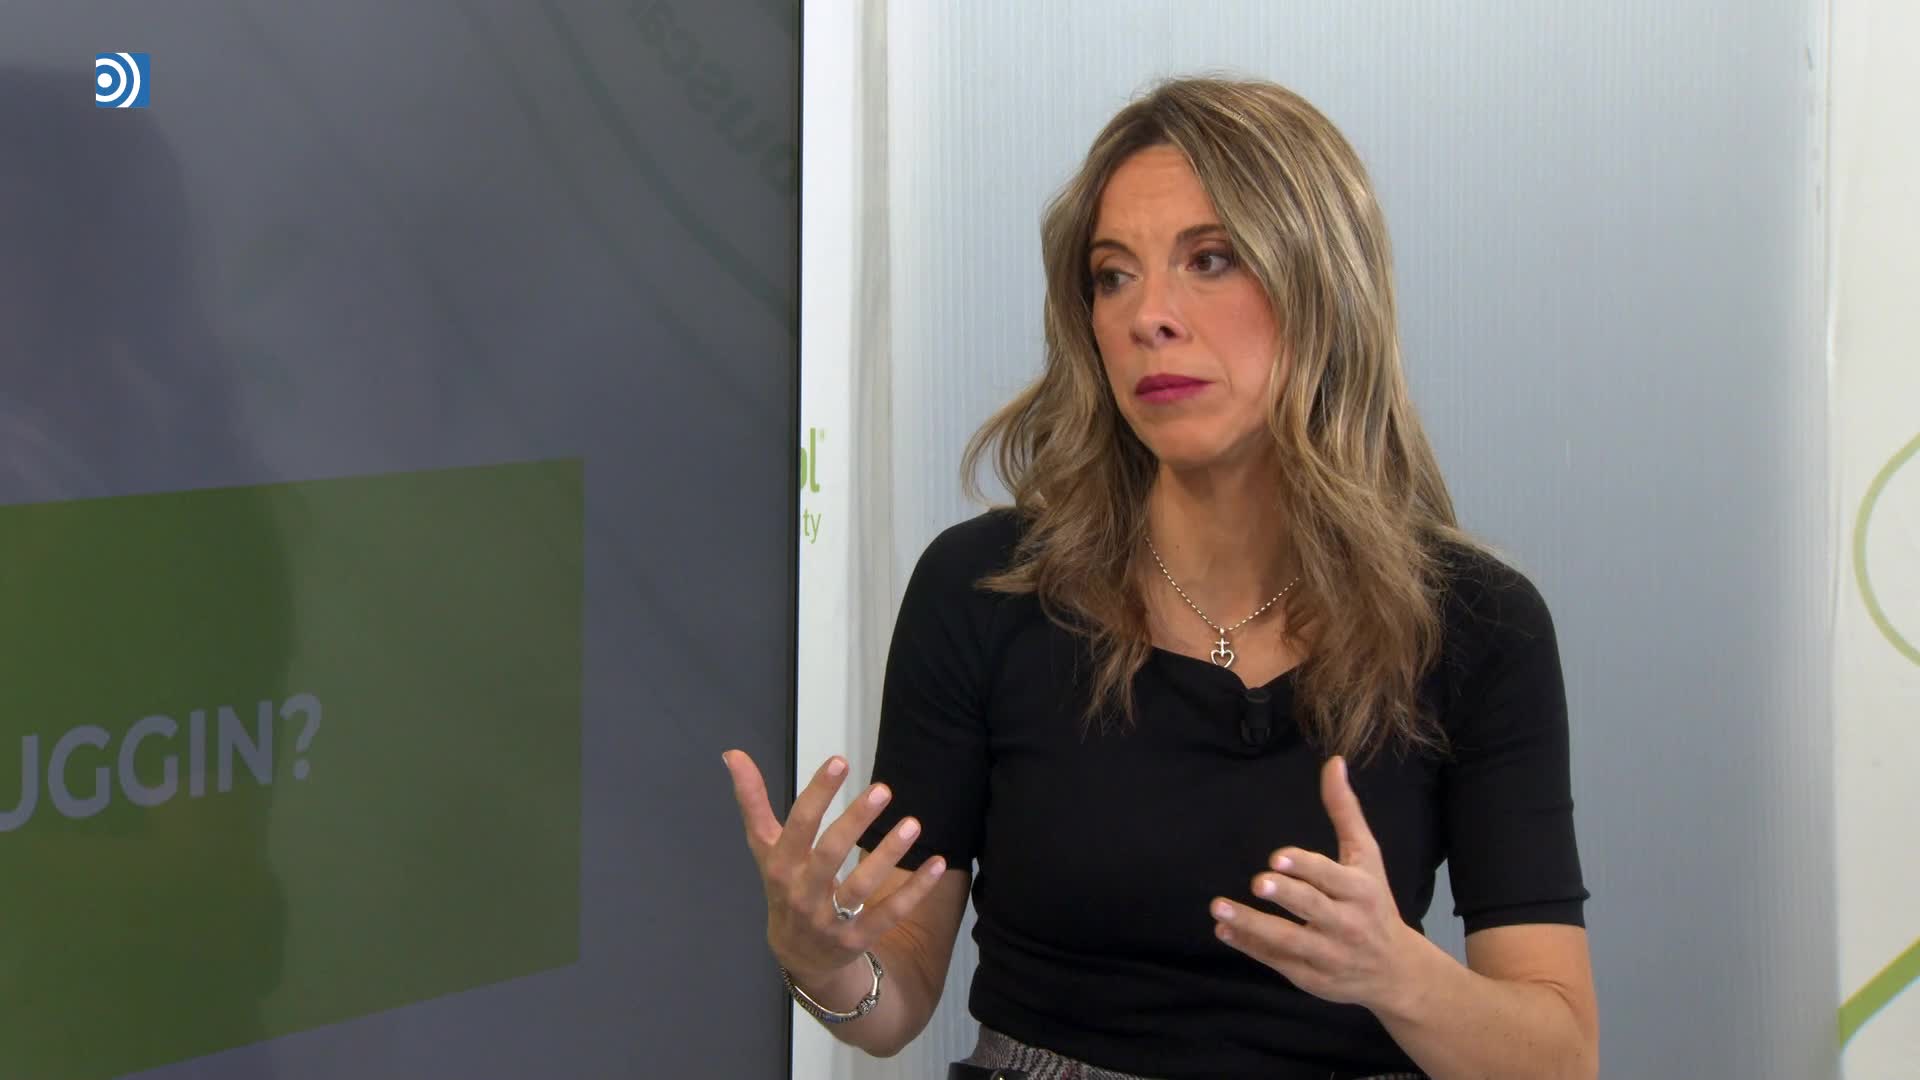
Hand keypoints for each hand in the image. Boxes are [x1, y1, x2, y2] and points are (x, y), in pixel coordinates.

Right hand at [723, 750, 948, 984]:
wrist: (797, 955)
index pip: (798, 826)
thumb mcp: (765, 848)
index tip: (840, 761)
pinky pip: (889, 914)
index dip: (817, 794)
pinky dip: (914, 891)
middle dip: (855, 821)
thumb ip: (753, 802)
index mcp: (780, 866)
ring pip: (861, 886)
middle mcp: (802, 893)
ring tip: (913, 824)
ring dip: (888, 855)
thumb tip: (733, 753)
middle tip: (883, 788)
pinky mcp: (857, 938)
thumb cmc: (784, 886)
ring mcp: (830, 919)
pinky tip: (938, 864)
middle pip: (829, 854)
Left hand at [1208, 755, 1421, 1010]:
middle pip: (1313, 908)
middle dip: (1286, 895)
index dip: (1306, 867)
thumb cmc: (1375, 903)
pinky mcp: (1311, 976)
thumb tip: (1333, 762)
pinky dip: (1250, 947)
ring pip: (1289, 940)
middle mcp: (1347, 924)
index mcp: (1361, 891)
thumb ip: (1345, 811)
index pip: (1332, 877)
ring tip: (1219, 909)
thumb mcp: (1366, 856)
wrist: (1396, 970)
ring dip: (1252, 925)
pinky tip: (1225, 931)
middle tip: (1258, 882)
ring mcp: (1328, 954)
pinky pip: (1277, 961)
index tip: (1277, 857)